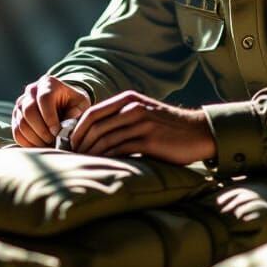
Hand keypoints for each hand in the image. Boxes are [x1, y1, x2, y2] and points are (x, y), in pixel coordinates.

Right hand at [12, 75, 89, 147]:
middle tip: (53, 141)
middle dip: (42, 130)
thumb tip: (66, 125)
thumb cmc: (73, 104)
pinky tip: (40, 146)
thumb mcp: (80, 103)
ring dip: (35, 138)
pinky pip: (16, 132)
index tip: (58, 132)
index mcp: (48, 83)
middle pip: (29, 111)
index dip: (50, 118)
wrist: (62, 104)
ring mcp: (21, 103)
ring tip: (48, 144)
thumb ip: (77, 111)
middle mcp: (31, 91)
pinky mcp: (16, 117)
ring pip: (21, 123)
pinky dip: (27, 143)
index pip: (44, 99)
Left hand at [70, 89, 216, 165]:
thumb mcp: (143, 114)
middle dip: (78, 142)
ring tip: (81, 164)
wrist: (198, 132)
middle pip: (94, 125)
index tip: (68, 143)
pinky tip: (99, 167)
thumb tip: (93, 134)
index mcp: (129, 99)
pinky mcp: (149, 140)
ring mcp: (141, 123)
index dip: (76, 129)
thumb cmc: (168, 127)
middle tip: (69, 156)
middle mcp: (133, 107)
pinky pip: (119, 150)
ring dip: (89, 153)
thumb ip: (122, 118)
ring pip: (105, 138)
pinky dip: (105, 159)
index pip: (92, 112)